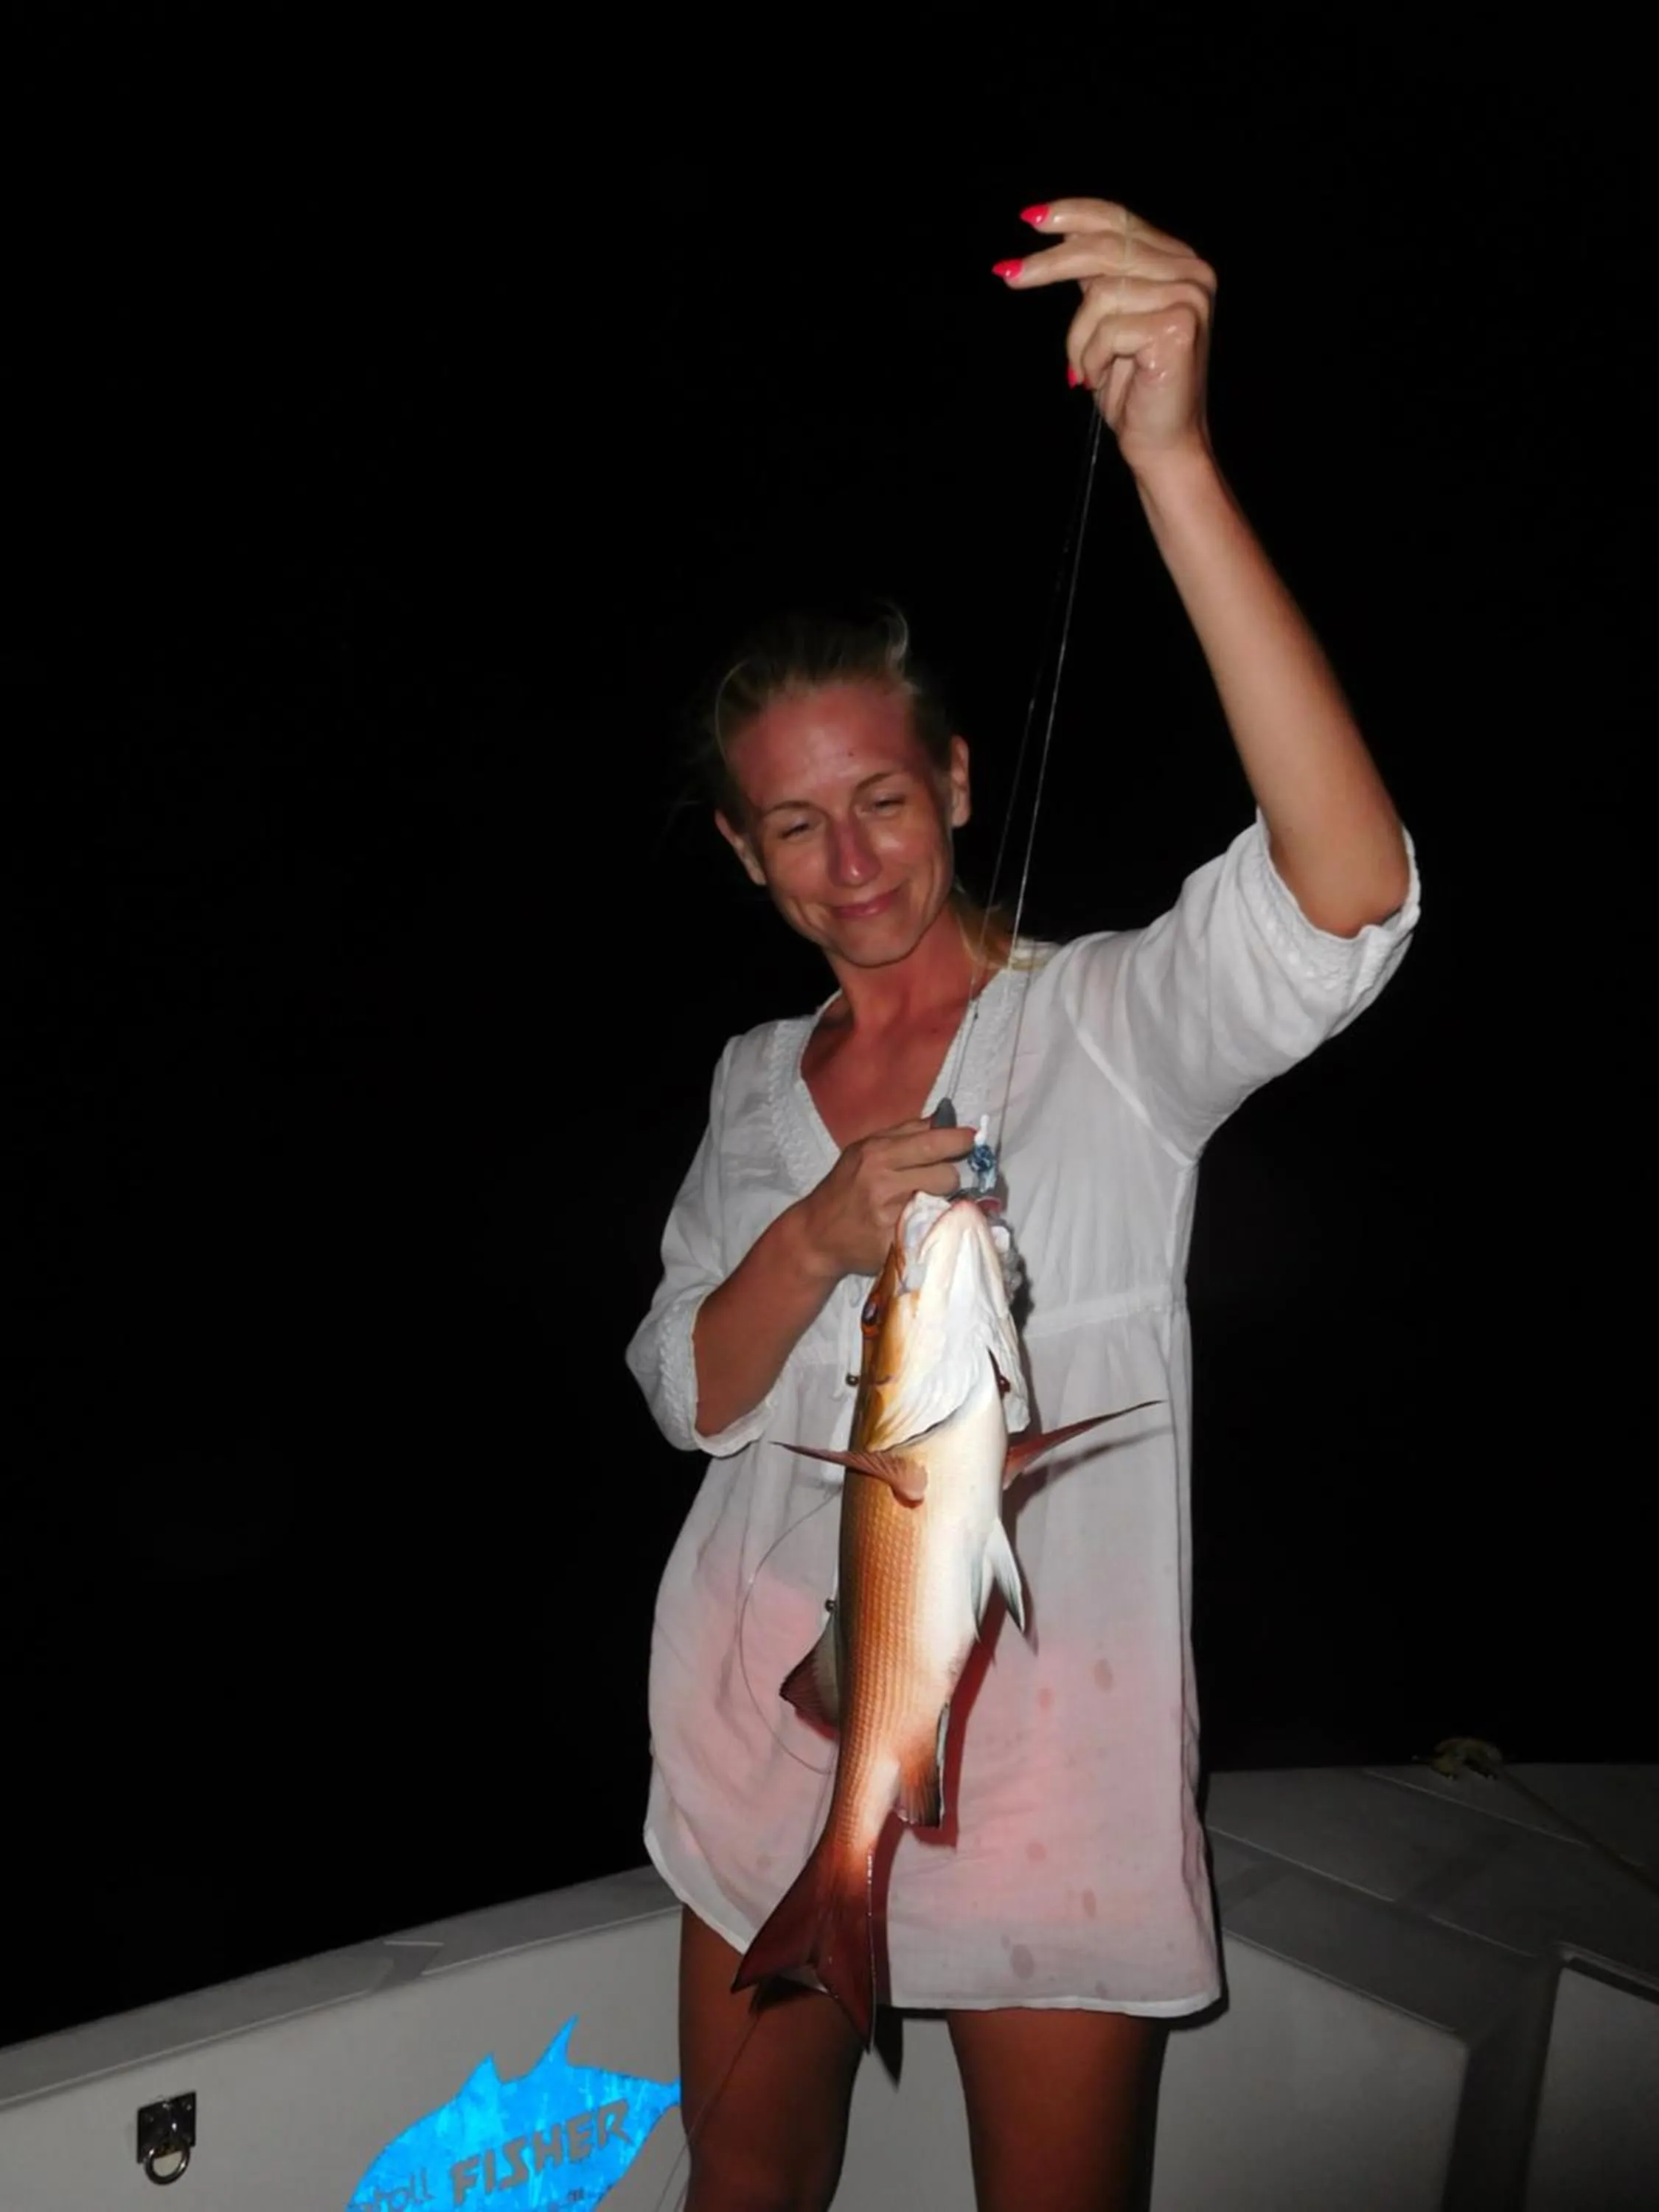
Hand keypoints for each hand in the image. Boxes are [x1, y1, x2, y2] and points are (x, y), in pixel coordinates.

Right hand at [797, 1119, 974, 1280]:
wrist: (816, 1234)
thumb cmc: (843, 1187)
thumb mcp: (863, 1150)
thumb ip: (903, 1133)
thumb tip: (944, 1119)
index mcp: (877, 1153)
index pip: (933, 1142)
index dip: (960, 1140)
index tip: (971, 1140)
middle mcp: (884, 1182)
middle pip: (947, 1174)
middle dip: (950, 1176)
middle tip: (938, 1180)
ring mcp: (890, 1215)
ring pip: (945, 1201)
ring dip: (943, 1200)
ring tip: (927, 1201)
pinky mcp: (896, 1243)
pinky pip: (933, 1227)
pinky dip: (932, 1223)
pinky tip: (919, 1223)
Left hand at [996, 199, 1215, 474]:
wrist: (1161, 445)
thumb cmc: (1131, 390)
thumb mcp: (1107, 322)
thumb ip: (1099, 278)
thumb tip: (1061, 236)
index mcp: (1177, 262)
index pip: (1119, 220)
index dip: (1074, 214)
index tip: (1029, 219)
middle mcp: (1191, 272)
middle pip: (1105, 247)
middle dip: (1050, 264)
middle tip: (1008, 276)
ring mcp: (1189, 297)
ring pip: (1101, 294)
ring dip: (1078, 340)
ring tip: (1085, 370)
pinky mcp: (1178, 326)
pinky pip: (1109, 329)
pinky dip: (1092, 358)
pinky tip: (1098, 379)